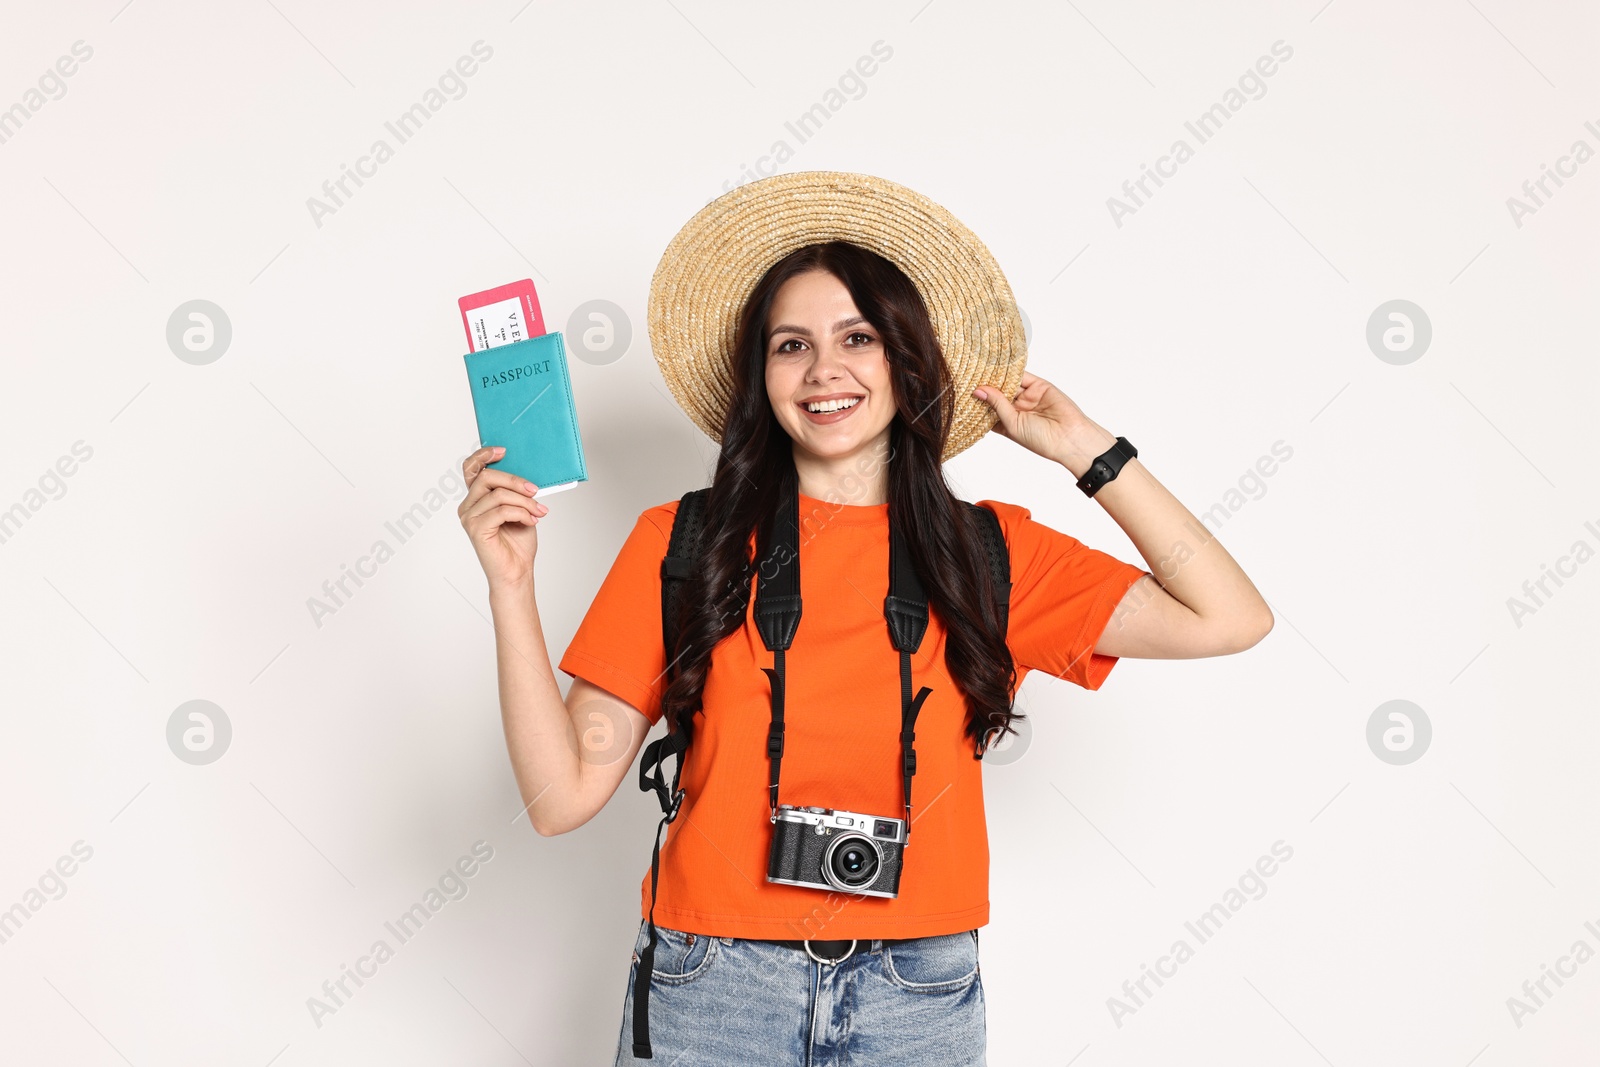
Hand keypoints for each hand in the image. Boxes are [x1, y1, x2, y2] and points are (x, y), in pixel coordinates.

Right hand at [458, 446, 547, 590]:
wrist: (517, 572)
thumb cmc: (517, 543)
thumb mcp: (520, 509)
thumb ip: (515, 492)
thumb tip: (526, 474)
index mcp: (476, 498)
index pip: (471, 469)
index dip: (484, 455)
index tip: (504, 451)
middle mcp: (468, 506)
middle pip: (486, 477)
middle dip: (514, 480)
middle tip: (535, 490)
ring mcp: (469, 518)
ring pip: (498, 494)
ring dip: (524, 501)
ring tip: (539, 511)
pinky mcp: (476, 529)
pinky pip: (501, 511)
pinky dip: (522, 513)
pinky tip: (532, 520)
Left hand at [973, 372, 1116, 477]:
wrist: (1070, 437)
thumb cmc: (1042, 440)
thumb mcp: (1012, 424)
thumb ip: (997, 405)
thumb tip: (979, 390)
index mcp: (1007, 423)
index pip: (988, 409)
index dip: (977, 401)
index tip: (960, 391)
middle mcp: (1016, 408)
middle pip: (996, 393)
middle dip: (984, 386)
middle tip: (965, 375)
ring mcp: (1028, 396)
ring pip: (1008, 382)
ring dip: (996, 376)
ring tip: (978, 368)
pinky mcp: (1039, 386)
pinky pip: (1022, 374)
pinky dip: (1010, 369)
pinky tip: (997, 364)